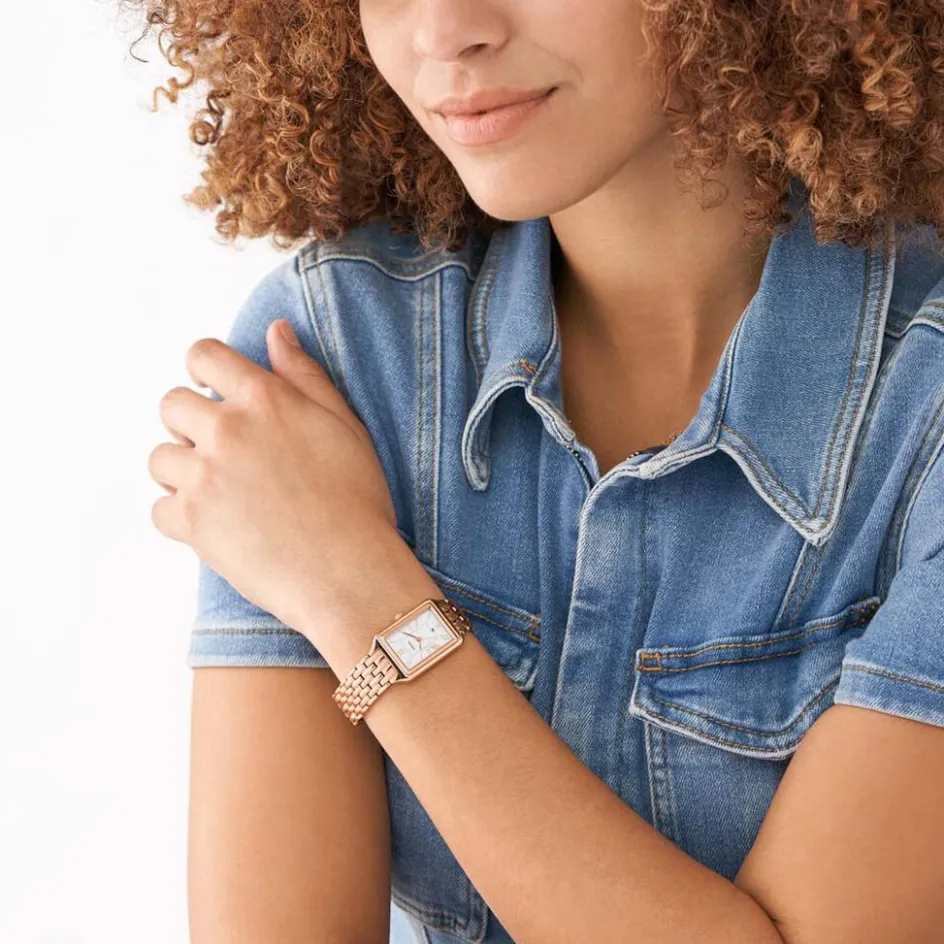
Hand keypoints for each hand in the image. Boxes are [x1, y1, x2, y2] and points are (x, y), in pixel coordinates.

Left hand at [149, 318, 399, 632]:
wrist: (350, 571)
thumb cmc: (357, 500)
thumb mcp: (344, 425)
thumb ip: (304, 375)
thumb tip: (275, 330)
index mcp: (265, 399)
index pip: (204, 355)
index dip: (203, 369)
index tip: (212, 390)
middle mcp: (228, 430)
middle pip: (170, 405)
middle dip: (188, 423)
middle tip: (221, 451)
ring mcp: (205, 476)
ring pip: (160, 459)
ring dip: (182, 472)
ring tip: (220, 493)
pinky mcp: (192, 523)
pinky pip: (161, 510)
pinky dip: (182, 518)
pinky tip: (217, 526)